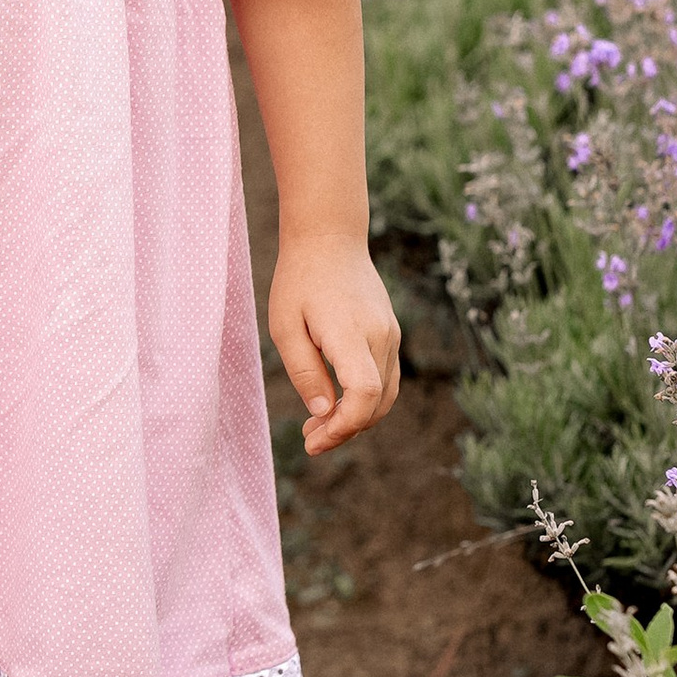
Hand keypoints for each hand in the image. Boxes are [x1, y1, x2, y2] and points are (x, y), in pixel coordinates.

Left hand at [269, 233, 400, 456]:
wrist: (330, 237)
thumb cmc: (300, 279)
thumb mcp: (285, 326)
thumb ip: (305, 372)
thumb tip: (323, 414)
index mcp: (350, 332)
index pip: (364, 393)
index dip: (344, 426)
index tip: (315, 439)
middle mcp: (379, 336)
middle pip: (376, 403)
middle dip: (344, 430)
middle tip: (309, 438)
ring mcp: (390, 334)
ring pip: (385, 396)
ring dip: (357, 419)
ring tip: (319, 425)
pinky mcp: (390, 333)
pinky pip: (386, 379)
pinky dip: (367, 401)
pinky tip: (338, 403)